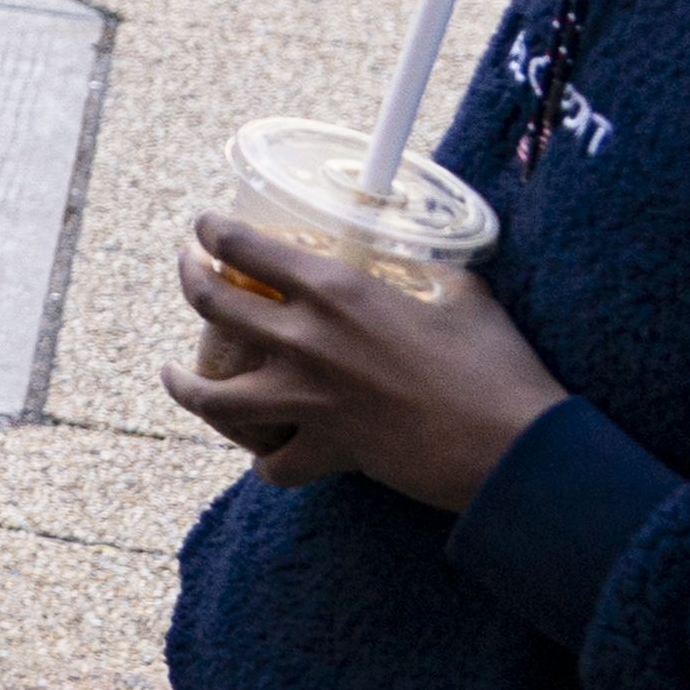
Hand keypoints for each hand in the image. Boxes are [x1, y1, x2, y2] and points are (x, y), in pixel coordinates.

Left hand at [161, 219, 567, 510]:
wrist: (515, 449)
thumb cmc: (498, 366)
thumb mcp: (464, 295)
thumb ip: (429, 275)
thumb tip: (422, 267)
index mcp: (336, 290)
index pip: (243, 247)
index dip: (211, 230)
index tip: (203, 226)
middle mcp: (306, 340)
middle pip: (209, 304)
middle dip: (188, 279)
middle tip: (188, 270)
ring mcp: (307, 400)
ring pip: (211, 396)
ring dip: (185, 385)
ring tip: (174, 375)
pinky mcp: (325, 451)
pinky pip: (271, 464)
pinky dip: (266, 460)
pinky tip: (263, 452)